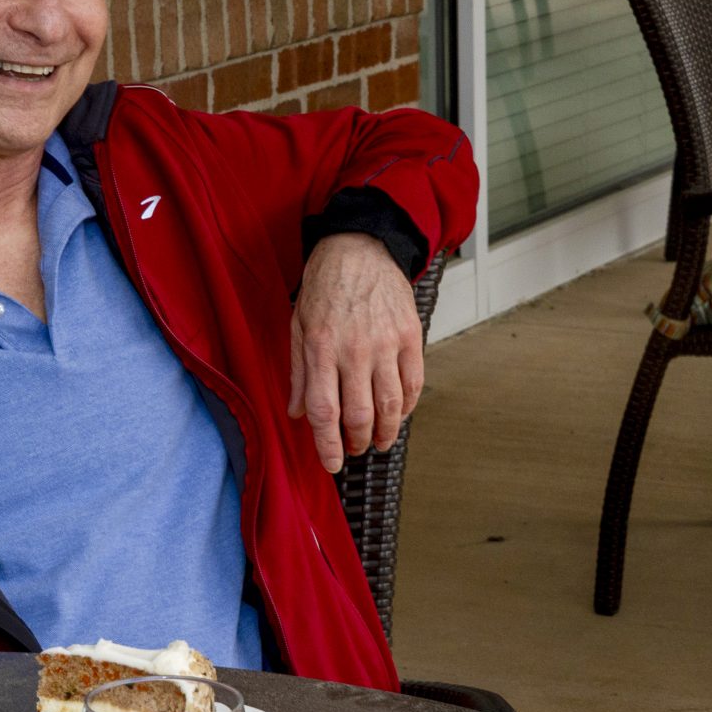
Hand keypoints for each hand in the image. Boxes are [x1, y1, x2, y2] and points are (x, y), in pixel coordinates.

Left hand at [289, 234, 423, 473]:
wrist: (361, 248)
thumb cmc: (325, 287)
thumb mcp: (298, 326)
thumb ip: (299, 373)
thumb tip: (298, 414)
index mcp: (321, 348)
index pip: (325, 411)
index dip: (328, 445)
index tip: (332, 464)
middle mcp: (354, 350)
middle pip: (360, 415)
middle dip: (357, 442)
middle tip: (355, 449)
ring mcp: (386, 343)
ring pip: (390, 406)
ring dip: (385, 433)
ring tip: (379, 442)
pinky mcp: (410, 335)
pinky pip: (413, 383)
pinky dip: (407, 407)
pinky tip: (398, 415)